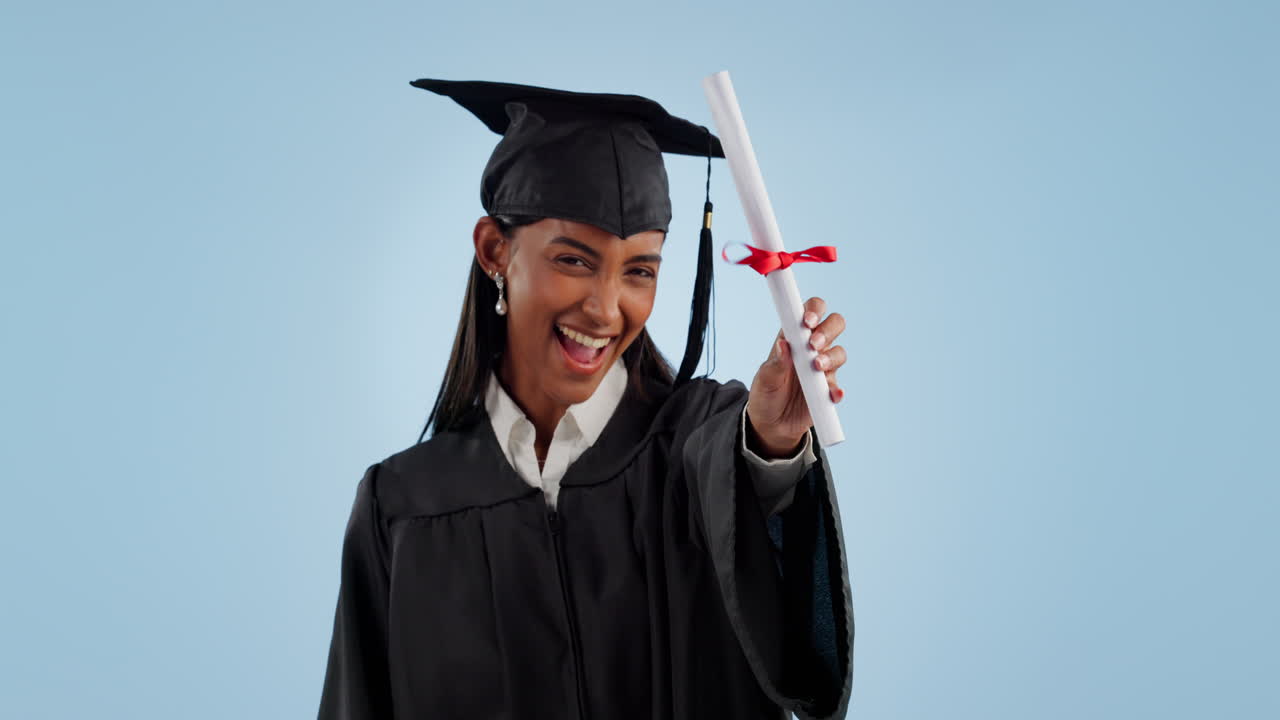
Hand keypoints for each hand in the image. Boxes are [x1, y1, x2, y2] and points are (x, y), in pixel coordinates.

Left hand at [746, 297, 846, 456]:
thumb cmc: (766, 394)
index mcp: (794, 337)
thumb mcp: (764, 379)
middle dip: (827, 331)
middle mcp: (812, 348)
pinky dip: (837, 389)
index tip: (807, 322)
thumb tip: (783, 345)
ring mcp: (823, 368)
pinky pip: (838, 385)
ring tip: (817, 368)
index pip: (810, 312)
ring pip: (840, 352)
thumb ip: (775, 363)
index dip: (814, 310)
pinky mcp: (828, 389)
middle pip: (834, 325)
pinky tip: (831, 394)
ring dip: (831, 358)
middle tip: (813, 346)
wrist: (771, 424)